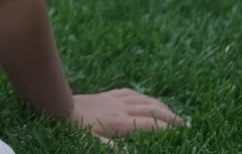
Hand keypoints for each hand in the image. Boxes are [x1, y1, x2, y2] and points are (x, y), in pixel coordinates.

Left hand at [70, 89, 185, 144]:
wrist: (54, 104)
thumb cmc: (71, 129)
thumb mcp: (90, 144)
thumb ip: (112, 149)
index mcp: (120, 123)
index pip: (152, 125)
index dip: (170, 130)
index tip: (185, 135)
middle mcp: (121, 108)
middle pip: (154, 110)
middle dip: (173, 118)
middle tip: (188, 127)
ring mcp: (114, 99)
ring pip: (145, 100)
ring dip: (162, 107)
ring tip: (174, 116)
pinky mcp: (106, 95)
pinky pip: (130, 93)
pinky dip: (144, 97)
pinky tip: (147, 100)